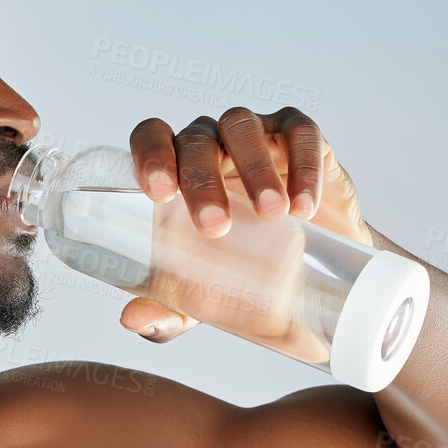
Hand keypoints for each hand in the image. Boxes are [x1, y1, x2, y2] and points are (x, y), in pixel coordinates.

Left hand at [118, 106, 371, 342]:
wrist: (314, 273)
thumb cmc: (244, 269)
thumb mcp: (204, 297)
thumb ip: (168, 308)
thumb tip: (132, 319)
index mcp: (177, 169)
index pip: (152, 137)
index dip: (150, 153)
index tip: (158, 192)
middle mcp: (212, 144)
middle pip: (196, 140)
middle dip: (201, 180)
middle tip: (215, 226)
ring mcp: (257, 134)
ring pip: (243, 127)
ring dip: (254, 168)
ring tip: (271, 215)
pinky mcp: (303, 137)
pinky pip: (301, 133)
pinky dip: (303, 165)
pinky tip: (304, 206)